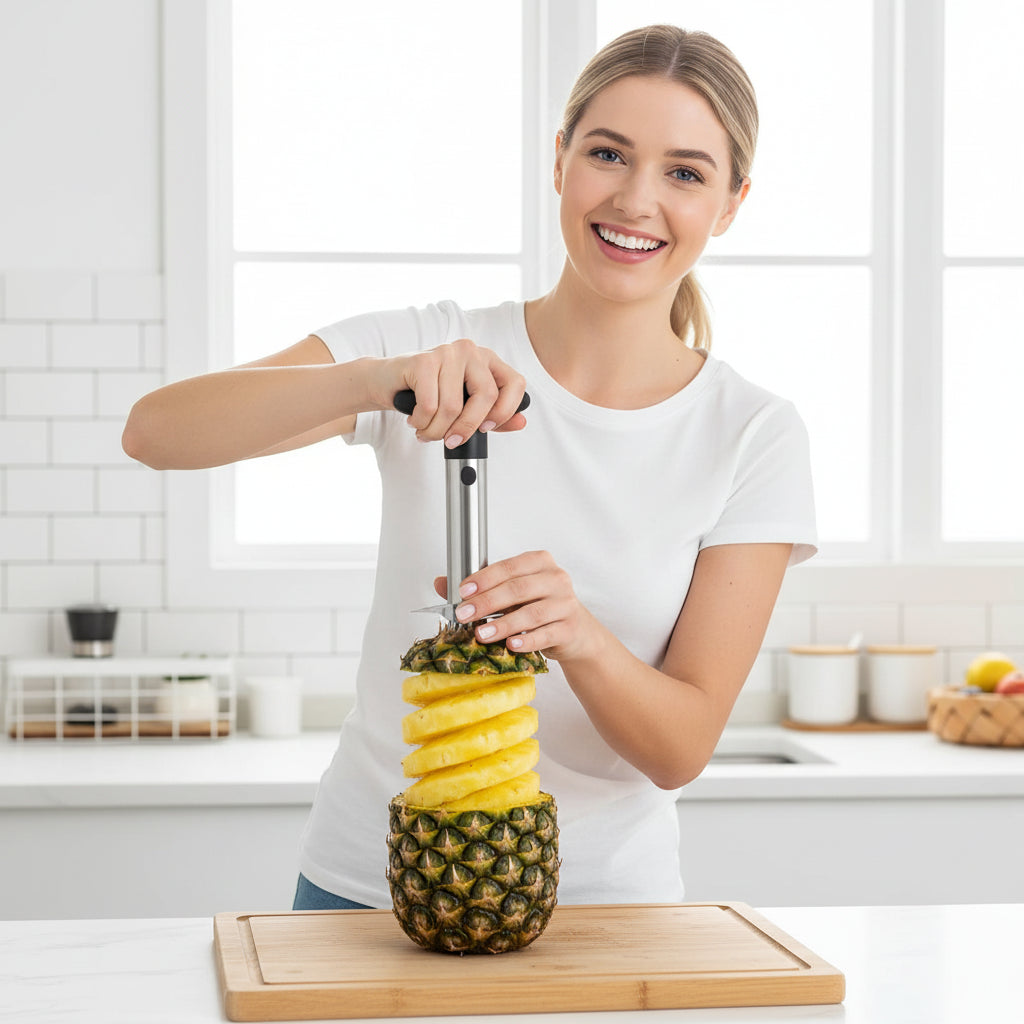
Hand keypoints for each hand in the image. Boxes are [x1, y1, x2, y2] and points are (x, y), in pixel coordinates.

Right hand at [376, 339, 527, 446]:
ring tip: (427, 431)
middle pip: (485, 397)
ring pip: (453, 407)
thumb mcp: (465, 405)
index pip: (515, 383)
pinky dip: (422, 422)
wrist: (387, 381)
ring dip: (437, 430)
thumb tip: (521, 423)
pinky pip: (430, 406)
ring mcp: (447, 352)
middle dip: (466, 428)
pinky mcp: (423, 361)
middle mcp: (470, 351)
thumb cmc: (427, 393)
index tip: (487, 428)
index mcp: (487, 360)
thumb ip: (494, 416)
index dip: (505, 410)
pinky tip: (416, 419)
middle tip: (452, 440)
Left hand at [434, 551, 599, 661]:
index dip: (484, 578)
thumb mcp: (511, 593)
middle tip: (464, 614)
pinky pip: (546, 634)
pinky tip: (511, 645)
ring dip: (503, 624)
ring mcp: (566, 604)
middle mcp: (556, 579)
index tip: (463, 590)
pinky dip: (527, 641)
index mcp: (540, 562)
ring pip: (531, 613)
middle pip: (518, 589)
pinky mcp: (570, 628)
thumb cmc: (538, 606)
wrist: (575, 631)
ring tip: (481, 634)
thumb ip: (480, 588)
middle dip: (487, 602)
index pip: (509, 567)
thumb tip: (440, 583)